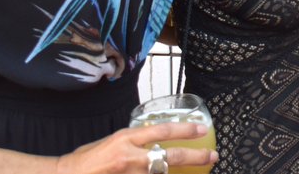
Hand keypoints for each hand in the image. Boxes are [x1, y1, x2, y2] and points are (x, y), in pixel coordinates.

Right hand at [56, 122, 216, 173]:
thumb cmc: (86, 160)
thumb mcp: (111, 142)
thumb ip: (133, 141)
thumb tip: (151, 141)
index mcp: (125, 138)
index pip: (161, 131)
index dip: (184, 129)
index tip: (201, 128)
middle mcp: (130, 157)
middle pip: (169, 157)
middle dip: (195, 157)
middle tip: (212, 156)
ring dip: (180, 173)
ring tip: (199, 170)